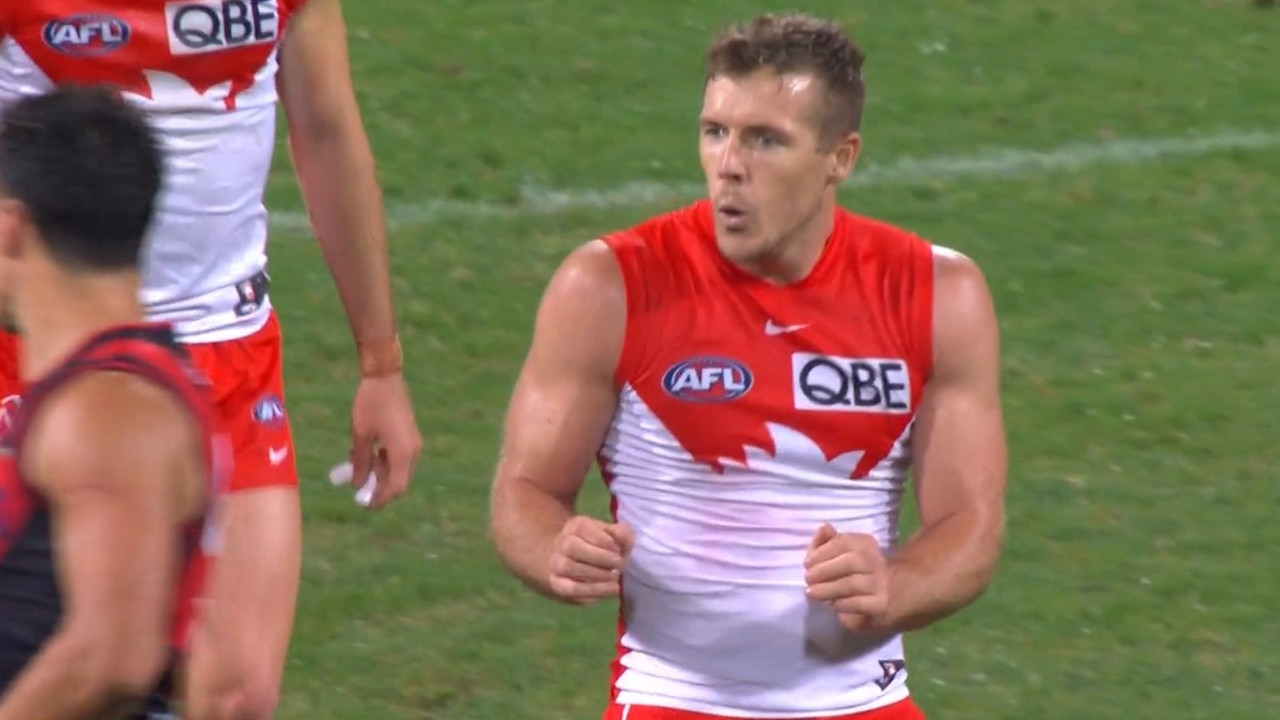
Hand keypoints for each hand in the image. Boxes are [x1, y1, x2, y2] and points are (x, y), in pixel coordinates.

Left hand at [349, 372, 422, 508]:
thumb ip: (361, 462)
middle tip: (359, 488)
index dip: (381, 499)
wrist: (384, 376)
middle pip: (399, 480)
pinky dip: (385, 461)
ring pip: (399, 469)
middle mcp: (413, 450)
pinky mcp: (410, 434)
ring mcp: (413, 442)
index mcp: (402, 452)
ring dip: (380, 472)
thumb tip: (358, 484)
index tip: (364, 503)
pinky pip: (399, 456)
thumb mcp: (361, 435)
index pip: (396, 487)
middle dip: (380, 487)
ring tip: (356, 465)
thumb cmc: (370, 404)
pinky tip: (367, 453)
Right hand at [548, 516, 634, 604]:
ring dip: (597, 574)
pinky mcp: (559, 584)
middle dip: (600, 557)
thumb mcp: (615, 537)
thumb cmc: (601, 548)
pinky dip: (594, 590)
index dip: (604, 541)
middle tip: (618, 565)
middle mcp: (562, 543)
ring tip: (615, 576)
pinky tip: (612, 589)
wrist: (577, 564)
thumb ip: (622, 534)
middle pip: (572, 547)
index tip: (619, 550)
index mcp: (576, 526)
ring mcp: (556, 563)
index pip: (583, 529)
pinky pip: (572, 588)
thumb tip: (622, 537)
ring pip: (569, 567)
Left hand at [804, 523, 889, 630]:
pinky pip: (858, 604)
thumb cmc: (851, 572)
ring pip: (853, 584)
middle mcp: (877, 560)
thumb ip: (825, 541)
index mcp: (865, 544)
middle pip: (852, 561)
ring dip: (828, 589)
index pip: (845, 542)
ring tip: (813, 593)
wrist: (883, 597)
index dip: (822, 552)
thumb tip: (824, 528)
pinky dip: (841, 604)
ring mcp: (881, 583)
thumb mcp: (836, 554)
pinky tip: (833, 605)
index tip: (807, 563)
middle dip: (825, 570)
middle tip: (808, 579)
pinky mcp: (881, 604)